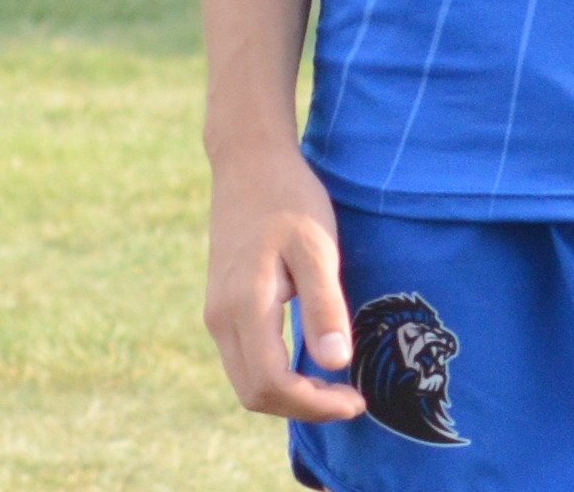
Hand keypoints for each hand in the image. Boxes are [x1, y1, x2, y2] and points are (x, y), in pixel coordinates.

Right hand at [204, 141, 365, 423]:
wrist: (249, 166)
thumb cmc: (290, 201)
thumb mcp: (318, 249)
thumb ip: (324, 306)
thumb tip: (336, 364)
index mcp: (243, 309)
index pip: (271, 385)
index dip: (314, 404)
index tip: (357, 401)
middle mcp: (220, 320)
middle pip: (254, 393)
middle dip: (303, 407)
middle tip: (352, 400)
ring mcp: (216, 315)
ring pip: (246, 381)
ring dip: (290, 395)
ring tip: (338, 387)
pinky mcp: (222, 307)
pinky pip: (244, 360)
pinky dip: (276, 376)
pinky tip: (312, 364)